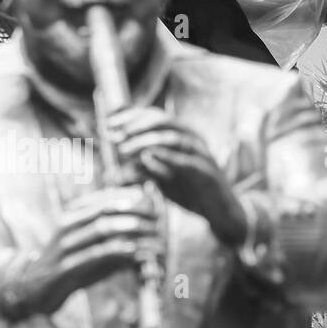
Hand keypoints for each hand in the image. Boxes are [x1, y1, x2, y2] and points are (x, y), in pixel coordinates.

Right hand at [10, 187, 158, 317]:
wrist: (35, 291)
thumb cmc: (72, 268)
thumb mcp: (95, 252)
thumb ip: (116, 242)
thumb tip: (146, 236)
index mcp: (72, 216)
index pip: (105, 199)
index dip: (131, 199)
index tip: (153, 205)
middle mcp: (67, 226)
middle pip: (106, 210)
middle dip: (136, 213)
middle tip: (158, 220)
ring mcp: (65, 245)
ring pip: (103, 229)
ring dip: (133, 231)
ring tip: (154, 237)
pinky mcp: (65, 266)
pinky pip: (96, 254)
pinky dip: (119, 252)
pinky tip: (137, 253)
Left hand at [107, 106, 246, 245]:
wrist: (219, 212)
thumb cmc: (190, 191)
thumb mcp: (161, 178)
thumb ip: (141, 170)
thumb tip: (113, 171)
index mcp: (183, 134)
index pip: (153, 115)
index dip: (129, 116)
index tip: (107, 124)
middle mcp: (193, 139)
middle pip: (162, 119)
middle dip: (135, 125)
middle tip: (114, 134)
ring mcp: (202, 154)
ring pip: (172, 137)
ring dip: (145, 141)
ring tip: (124, 149)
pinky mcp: (207, 172)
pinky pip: (186, 161)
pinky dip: (165, 158)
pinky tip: (146, 158)